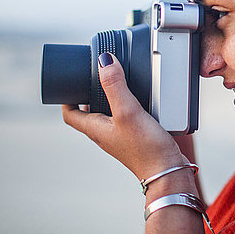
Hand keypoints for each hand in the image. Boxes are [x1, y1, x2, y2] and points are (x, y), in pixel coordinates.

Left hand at [62, 53, 185, 179]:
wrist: (168, 172)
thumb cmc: (145, 150)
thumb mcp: (127, 111)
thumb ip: (115, 85)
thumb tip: (104, 61)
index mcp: (95, 129)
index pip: (71, 114)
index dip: (67, 99)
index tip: (70, 82)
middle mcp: (105, 134)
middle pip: (89, 113)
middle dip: (90, 94)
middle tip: (96, 77)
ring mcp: (121, 138)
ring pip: (109, 115)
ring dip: (111, 100)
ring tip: (119, 83)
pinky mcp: (137, 138)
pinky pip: (127, 120)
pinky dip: (129, 107)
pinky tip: (143, 100)